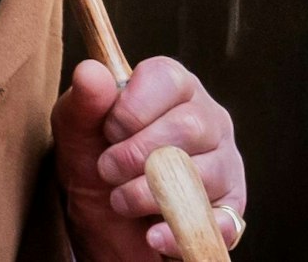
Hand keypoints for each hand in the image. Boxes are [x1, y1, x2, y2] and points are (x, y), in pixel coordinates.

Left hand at [51, 56, 245, 260]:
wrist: (102, 223)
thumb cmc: (94, 164)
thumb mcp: (77, 132)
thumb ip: (84, 102)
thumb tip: (90, 72)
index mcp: (174, 87)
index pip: (168, 78)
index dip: (132, 109)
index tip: (108, 131)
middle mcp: (207, 118)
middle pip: (189, 127)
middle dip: (137, 156)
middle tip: (109, 171)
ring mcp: (224, 163)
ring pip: (203, 174)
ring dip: (150, 195)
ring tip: (122, 201)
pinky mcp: (230, 209)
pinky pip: (222, 222)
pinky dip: (180, 232)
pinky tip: (152, 234)